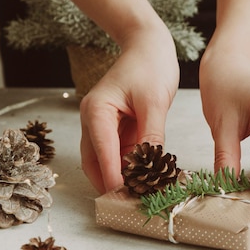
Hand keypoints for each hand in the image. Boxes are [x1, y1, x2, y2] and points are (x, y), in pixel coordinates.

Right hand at [79, 29, 178, 193]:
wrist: (148, 44)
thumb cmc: (150, 65)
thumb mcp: (154, 101)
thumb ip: (151, 134)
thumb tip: (151, 164)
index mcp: (97, 111)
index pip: (101, 153)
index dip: (112, 178)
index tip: (124, 198)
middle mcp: (94, 120)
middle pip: (95, 162)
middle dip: (110, 183)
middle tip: (129, 205)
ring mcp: (104, 124)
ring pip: (106, 160)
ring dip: (120, 177)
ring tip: (139, 196)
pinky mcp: (118, 127)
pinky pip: (119, 153)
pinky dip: (129, 167)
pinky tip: (145, 178)